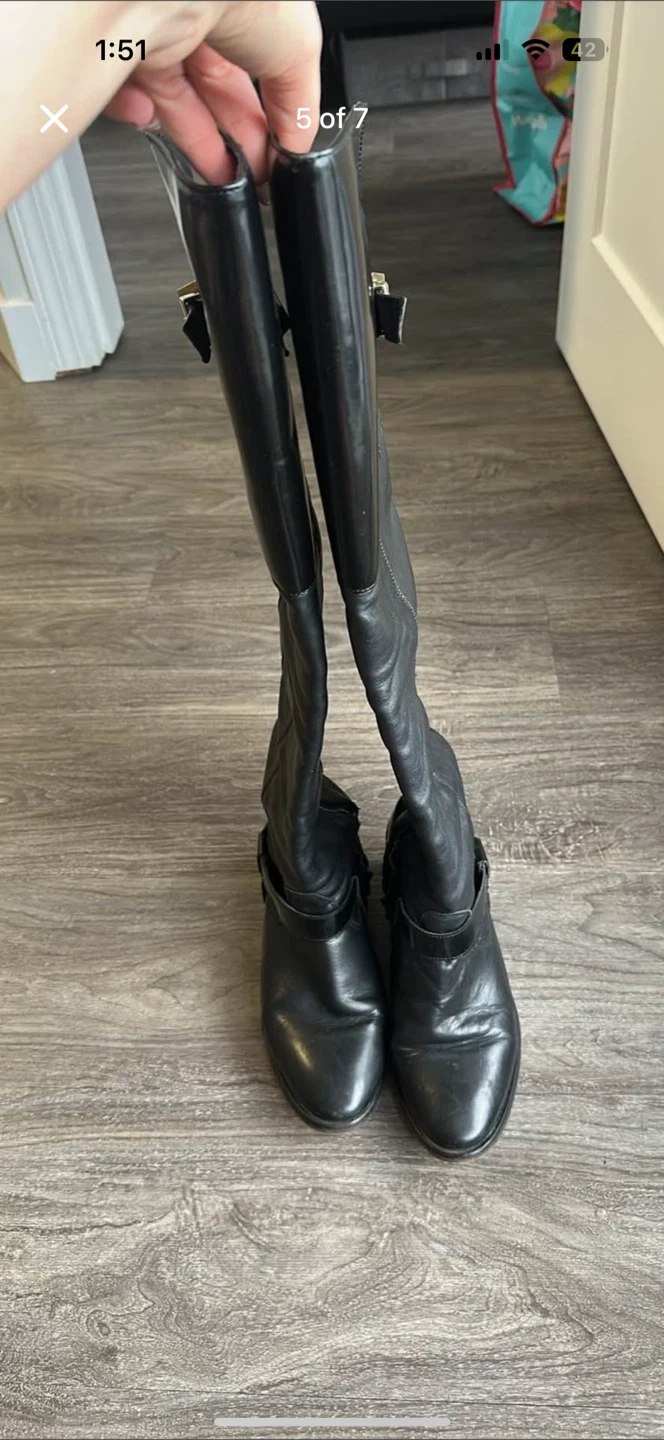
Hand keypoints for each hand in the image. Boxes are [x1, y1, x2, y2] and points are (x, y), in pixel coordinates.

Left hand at [105, 1, 321, 182]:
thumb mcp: (299, 53)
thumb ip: (299, 108)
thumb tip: (295, 151)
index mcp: (246, 13)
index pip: (252, 78)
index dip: (263, 125)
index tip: (272, 163)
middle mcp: (201, 18)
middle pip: (213, 96)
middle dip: (233, 145)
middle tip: (247, 181)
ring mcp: (160, 32)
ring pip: (173, 101)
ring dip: (194, 143)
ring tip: (217, 175)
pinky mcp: (122, 49)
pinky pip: (128, 92)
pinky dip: (138, 114)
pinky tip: (152, 118)